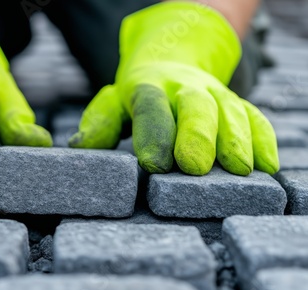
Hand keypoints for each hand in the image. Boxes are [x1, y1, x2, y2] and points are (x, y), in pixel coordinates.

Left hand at [69, 2, 277, 175]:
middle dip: (197, 135)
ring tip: (239, 170)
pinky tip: (267, 166)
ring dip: (235, 141)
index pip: (150, 107)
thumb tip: (79, 147)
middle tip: (196, 167)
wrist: (171, 61)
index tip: (153, 164)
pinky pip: (255, 118)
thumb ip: (100, 123)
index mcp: (148, 88)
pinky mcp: (237, 105)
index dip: (152, 133)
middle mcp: (185, 88)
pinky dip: (263, 140)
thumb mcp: (113, 103)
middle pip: (194, 106)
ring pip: (230, 112)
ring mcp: (215, 95)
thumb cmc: (137, 95)